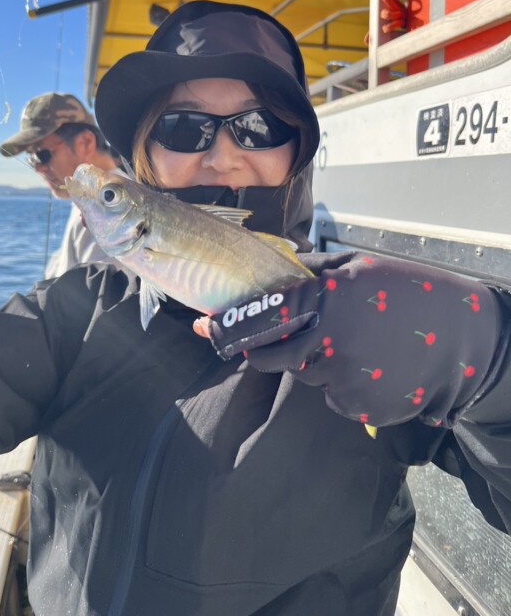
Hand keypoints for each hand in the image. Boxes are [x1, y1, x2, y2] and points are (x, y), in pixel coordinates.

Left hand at [196, 252, 502, 427]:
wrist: (466, 337)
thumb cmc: (412, 292)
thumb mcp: (360, 265)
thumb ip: (313, 271)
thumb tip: (278, 273)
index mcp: (327, 299)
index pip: (263, 316)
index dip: (230, 324)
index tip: (207, 327)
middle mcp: (330, 342)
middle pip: (273, 355)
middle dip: (268, 348)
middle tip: (283, 338)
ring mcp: (345, 380)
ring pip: (305, 376)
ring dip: (315, 362)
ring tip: (354, 342)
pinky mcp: (361, 408)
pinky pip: (332, 397)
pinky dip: (340, 384)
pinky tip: (369, 365)